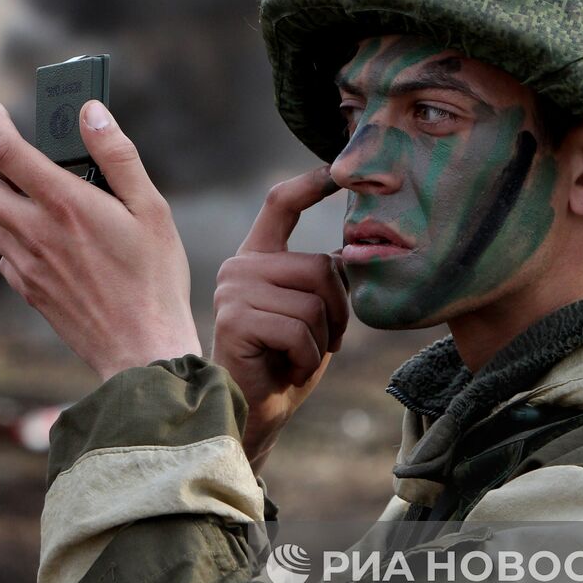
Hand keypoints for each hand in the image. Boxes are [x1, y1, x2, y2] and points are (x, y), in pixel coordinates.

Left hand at [0, 98, 199, 380]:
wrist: (141, 349)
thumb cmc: (155, 278)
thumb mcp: (151, 209)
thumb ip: (118, 156)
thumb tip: (91, 112)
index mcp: (65, 204)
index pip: (7, 151)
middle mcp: (35, 232)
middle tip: (14, 164)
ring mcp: (25, 265)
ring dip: (0, 201)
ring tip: (38, 202)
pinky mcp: (27, 290)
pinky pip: (3, 254)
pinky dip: (15, 238)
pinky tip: (50, 243)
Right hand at [212, 167, 347, 471]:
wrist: (254, 412)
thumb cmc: (286, 362)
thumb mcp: (311, 313)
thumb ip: (322, 280)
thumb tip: (349, 252)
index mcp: (258, 257)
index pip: (280, 205)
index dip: (309, 184)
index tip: (334, 169)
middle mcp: (240, 266)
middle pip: (319, 267)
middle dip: (337, 312)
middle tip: (322, 341)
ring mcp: (233, 290)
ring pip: (313, 302)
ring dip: (322, 340)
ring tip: (299, 357)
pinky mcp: (234, 319)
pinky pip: (299, 331)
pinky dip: (308, 359)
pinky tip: (288, 368)